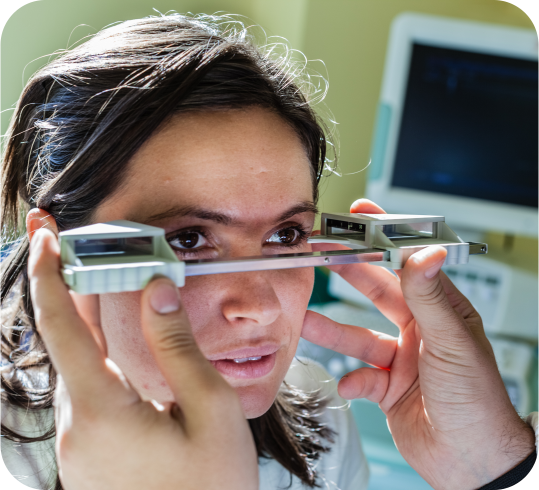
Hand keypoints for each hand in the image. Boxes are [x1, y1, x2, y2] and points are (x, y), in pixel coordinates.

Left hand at [28, 228, 257, 489]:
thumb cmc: (212, 486)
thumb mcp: (211, 409)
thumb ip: (179, 346)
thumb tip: (157, 289)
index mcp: (103, 412)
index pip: (61, 328)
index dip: (49, 275)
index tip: (44, 235)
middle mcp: (78, 427)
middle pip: (67, 343)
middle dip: (68, 289)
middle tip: (71, 245)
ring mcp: (80, 445)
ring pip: (79, 367)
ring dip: (88, 324)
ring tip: (109, 288)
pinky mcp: (91, 453)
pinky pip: (90, 391)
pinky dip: (100, 356)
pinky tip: (124, 346)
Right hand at [302, 199, 534, 489]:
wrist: (474, 463)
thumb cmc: (479, 402)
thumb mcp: (452, 343)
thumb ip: (430, 298)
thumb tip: (426, 253)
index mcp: (441, 311)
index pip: (410, 263)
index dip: (385, 237)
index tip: (361, 215)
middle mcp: (420, 330)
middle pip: (377, 292)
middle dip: (349, 272)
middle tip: (321, 255)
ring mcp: (402, 359)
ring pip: (358, 336)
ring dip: (332, 330)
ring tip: (306, 319)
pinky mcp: (388, 387)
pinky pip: (360, 377)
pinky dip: (352, 380)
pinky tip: (351, 385)